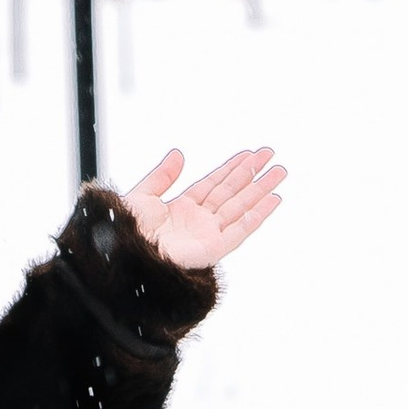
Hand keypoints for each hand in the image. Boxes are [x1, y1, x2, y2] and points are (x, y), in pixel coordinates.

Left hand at [119, 144, 285, 270]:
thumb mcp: (143, 195)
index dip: (233, 167)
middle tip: (271, 156)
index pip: (214, 183)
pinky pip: (241, 230)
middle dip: (252, 174)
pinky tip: (273, 201)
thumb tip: (178, 154)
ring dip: (261, 189)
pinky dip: (258, 216)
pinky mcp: (214, 249)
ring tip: (280, 172)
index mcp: (183, 208)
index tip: (250, 154)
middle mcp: (199, 220)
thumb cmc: (127, 231)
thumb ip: (162, 176)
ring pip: (241, 207)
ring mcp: (208, 234)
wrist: (127, 254)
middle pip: (232, 192)